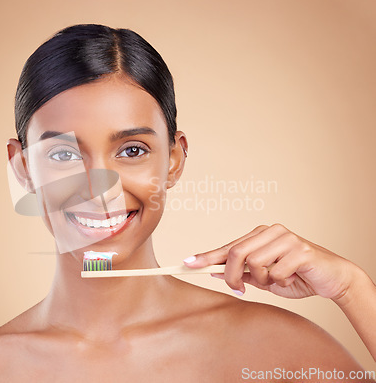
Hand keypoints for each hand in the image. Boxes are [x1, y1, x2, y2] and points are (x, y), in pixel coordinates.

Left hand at [183, 224, 362, 299]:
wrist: (332, 278)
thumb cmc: (296, 276)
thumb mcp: (264, 278)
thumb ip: (242, 273)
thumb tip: (212, 272)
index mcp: (259, 235)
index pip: (228, 246)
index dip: (206, 256)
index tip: (187, 263)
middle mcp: (270, 231)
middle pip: (236, 253)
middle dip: (231, 276)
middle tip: (238, 289)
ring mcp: (286, 238)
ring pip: (255, 263)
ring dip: (263, 280)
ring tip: (277, 280)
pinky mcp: (300, 249)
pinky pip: (276, 272)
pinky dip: (281, 282)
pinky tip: (293, 278)